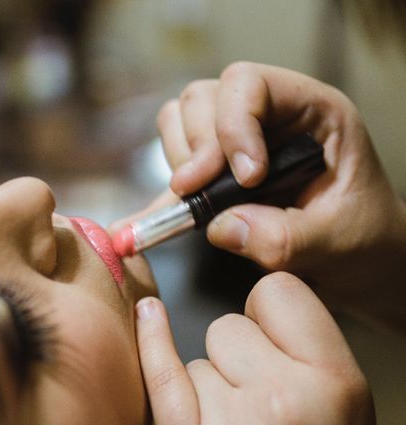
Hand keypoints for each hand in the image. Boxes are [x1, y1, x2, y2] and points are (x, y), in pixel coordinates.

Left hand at [136, 272, 377, 424]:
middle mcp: (283, 401)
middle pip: (228, 326)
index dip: (269, 313)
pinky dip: (151, 342)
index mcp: (333, 382)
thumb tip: (253, 301)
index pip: (277, 292)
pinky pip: (161, 374)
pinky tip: (146, 314)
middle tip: (262, 403)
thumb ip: (306, 347)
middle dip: (240, 356)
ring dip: (212, 389)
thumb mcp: (347, 402)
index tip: (270, 336)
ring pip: (198, 361)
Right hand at [154, 62, 405, 327]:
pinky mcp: (216, 173)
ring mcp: (237, 141)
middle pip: (204, 98)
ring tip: (197, 200)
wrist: (355, 258)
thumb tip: (222, 225)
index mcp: (311, 111)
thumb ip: (284, 235)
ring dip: (180, 160)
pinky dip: (162, 193)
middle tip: (200, 192)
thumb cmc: (360, 238)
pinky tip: (145, 224)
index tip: (246, 178)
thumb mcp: (336, 240)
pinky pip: (175, 163)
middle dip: (197, 146)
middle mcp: (269, 116)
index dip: (235, 124)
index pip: (252, 84)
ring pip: (180, 121)